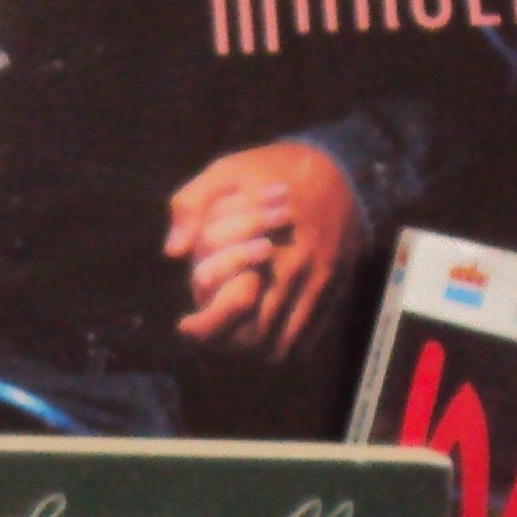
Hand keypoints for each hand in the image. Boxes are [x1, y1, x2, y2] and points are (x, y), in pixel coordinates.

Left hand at [163, 141, 364, 359]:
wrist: (342, 168)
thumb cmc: (276, 170)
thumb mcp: (228, 170)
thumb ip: (193, 204)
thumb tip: (173, 252)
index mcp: (265, 244)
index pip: (234, 306)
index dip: (205, 327)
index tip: (186, 325)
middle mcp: (294, 271)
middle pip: (255, 337)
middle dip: (225, 342)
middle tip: (209, 332)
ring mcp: (317, 284)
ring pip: (281, 345)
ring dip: (254, 348)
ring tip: (234, 335)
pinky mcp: (333, 291)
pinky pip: (308, 337)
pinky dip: (284, 345)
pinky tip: (265, 330)